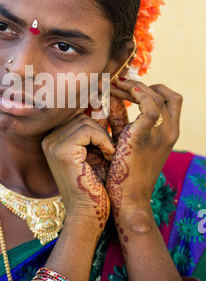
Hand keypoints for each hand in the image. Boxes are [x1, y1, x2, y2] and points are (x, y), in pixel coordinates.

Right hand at [42, 113, 114, 234]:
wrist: (88, 214)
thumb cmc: (94, 184)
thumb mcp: (92, 150)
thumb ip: (92, 129)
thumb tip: (101, 101)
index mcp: (52, 138)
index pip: (75, 113)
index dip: (94, 118)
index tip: (107, 130)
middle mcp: (48, 139)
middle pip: (80, 115)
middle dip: (100, 129)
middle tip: (108, 149)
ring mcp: (52, 144)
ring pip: (85, 121)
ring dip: (104, 136)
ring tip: (108, 153)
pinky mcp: (62, 151)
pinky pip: (88, 130)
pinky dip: (104, 141)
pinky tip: (108, 155)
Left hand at [107, 78, 181, 217]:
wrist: (127, 198)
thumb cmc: (123, 172)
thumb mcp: (125, 140)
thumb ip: (122, 121)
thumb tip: (110, 99)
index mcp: (168, 133)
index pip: (171, 100)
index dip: (153, 89)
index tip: (130, 87)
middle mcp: (169, 132)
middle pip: (166, 95)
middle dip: (142, 85)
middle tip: (119, 82)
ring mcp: (161, 134)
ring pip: (157, 96)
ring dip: (134, 86)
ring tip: (114, 84)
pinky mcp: (145, 136)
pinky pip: (149, 106)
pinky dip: (136, 95)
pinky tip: (119, 91)